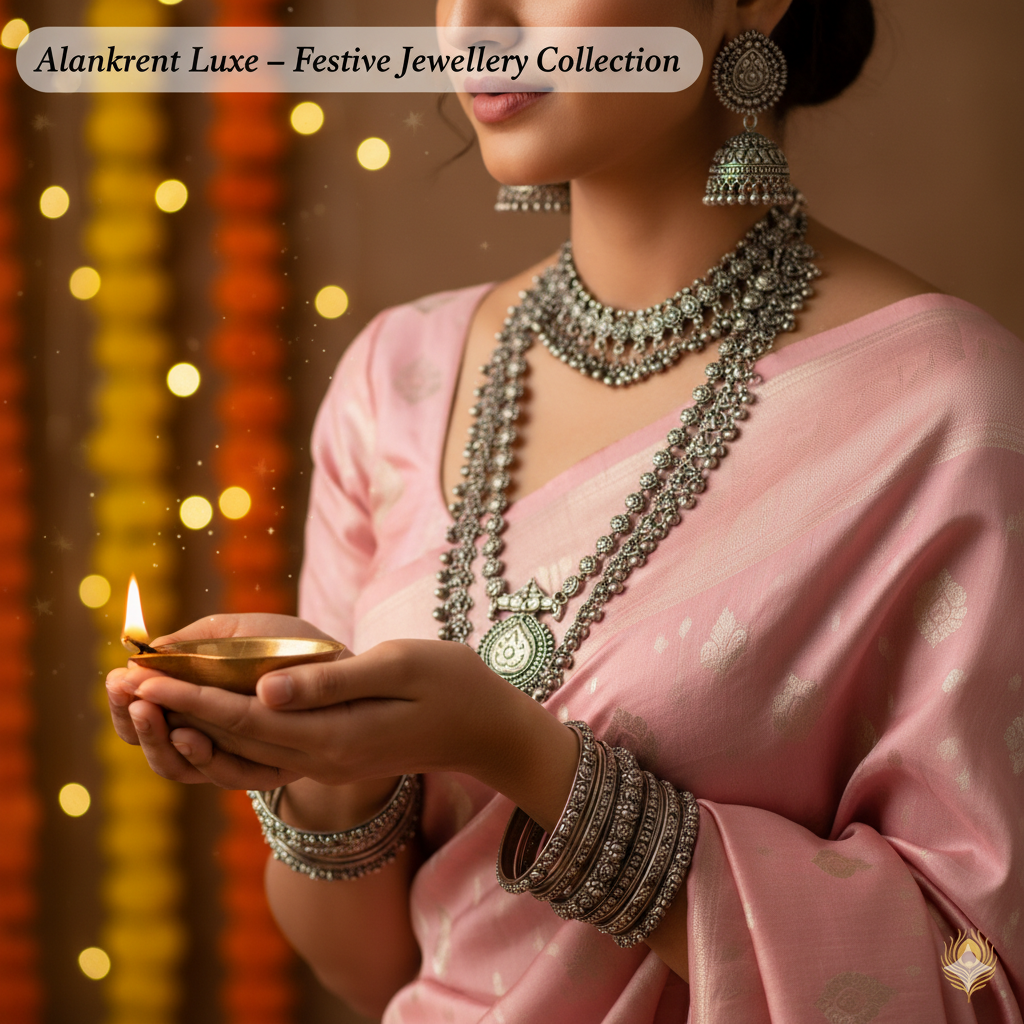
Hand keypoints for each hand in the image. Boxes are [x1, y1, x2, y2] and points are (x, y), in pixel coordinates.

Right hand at [106, 612, 335, 790]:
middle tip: (129, 697)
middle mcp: (207, 734)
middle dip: (134, 722)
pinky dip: (203, 757)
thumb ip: (198, 641)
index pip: (141, 713)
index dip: (122, 702)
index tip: (118, 679)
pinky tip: (189, 732)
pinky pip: (227, 774)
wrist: (353, 670)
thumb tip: (145, 650)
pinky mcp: (266, 769)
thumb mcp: (244, 632)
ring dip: (158, 741)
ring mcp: (234, 755)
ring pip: (179, 766)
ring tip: (149, 711)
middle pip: (150, 745)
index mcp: (194, 700)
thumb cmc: (295, 646)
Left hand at [130, 638, 578, 830]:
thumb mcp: (397, 667)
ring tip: (151, 699)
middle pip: (233, 739)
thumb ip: (329, 680)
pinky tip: (210, 716)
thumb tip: (262, 689)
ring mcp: (328, 763)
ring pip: (245, 750)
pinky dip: (229, 734)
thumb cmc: (451, 683)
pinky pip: (267, 752)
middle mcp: (322, 758)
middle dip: (177, 710)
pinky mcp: (335, 755)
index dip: (191, 694)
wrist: (487, 730)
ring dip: (196, 725)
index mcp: (334, 735)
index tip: (144, 671)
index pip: (245, 717)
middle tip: (124, 682)